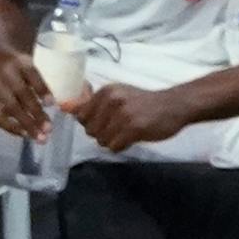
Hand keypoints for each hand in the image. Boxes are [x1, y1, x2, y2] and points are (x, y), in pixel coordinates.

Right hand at [0, 51, 55, 140]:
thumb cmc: (21, 61)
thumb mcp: (32, 59)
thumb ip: (48, 72)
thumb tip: (80, 90)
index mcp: (21, 63)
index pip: (32, 75)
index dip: (41, 89)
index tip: (52, 104)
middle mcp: (7, 75)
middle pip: (21, 95)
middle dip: (35, 113)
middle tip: (49, 129)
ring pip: (9, 108)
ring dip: (24, 125)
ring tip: (39, 137)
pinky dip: (11, 128)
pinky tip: (26, 135)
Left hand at [64, 82, 193, 151]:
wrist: (176, 105)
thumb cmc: (144, 102)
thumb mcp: (118, 95)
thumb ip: (92, 103)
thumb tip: (63, 107)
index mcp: (105, 91)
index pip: (81, 115)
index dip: (91, 122)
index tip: (106, 120)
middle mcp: (112, 100)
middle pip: (89, 129)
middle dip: (102, 133)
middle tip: (119, 127)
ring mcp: (123, 114)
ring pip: (101, 140)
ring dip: (113, 140)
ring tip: (127, 131)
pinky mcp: (134, 128)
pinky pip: (114, 146)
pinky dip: (122, 146)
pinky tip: (133, 137)